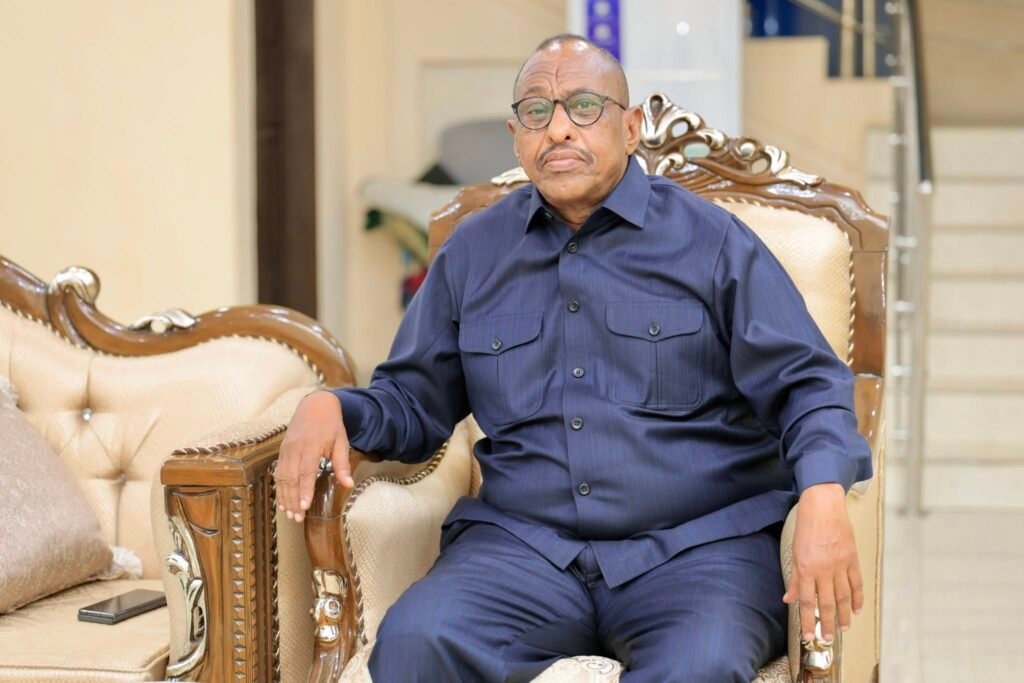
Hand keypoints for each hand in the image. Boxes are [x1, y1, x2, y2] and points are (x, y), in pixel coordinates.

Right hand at [274, 390, 354, 522]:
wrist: (315, 405)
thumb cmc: (331, 425)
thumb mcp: (341, 441)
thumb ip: (342, 464)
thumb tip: (348, 485)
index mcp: (311, 445)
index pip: (306, 472)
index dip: (305, 490)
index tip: (304, 506)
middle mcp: (295, 448)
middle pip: (291, 478)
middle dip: (293, 500)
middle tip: (297, 518)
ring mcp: (286, 449)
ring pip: (282, 477)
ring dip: (285, 497)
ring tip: (289, 514)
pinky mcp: (282, 451)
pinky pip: (278, 472)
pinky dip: (279, 488)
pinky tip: (282, 501)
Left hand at [782, 482, 863, 643]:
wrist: (823, 505)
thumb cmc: (806, 525)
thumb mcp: (794, 551)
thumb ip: (794, 578)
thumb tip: (788, 598)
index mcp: (806, 568)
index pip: (806, 601)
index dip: (807, 620)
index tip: (807, 635)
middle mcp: (823, 569)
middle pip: (827, 603)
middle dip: (826, 624)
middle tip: (827, 639)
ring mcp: (840, 565)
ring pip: (843, 597)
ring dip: (843, 615)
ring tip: (842, 628)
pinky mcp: (852, 559)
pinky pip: (856, 583)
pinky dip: (857, 598)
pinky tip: (856, 609)